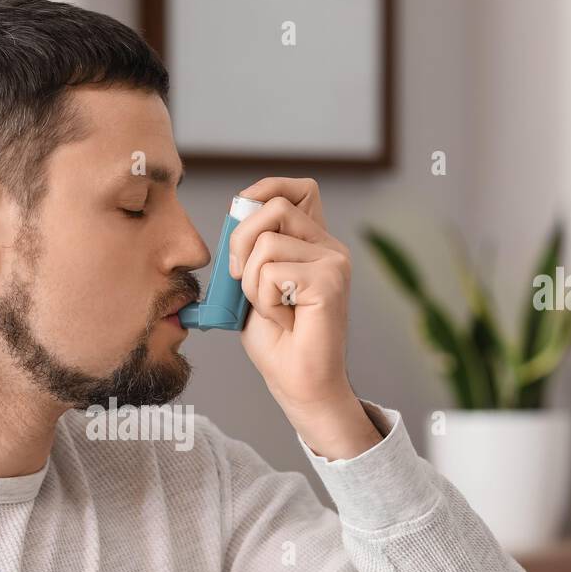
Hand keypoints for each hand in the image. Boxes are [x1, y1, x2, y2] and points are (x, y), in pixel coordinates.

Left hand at [230, 177, 380, 458]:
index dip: (264, 191)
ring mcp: (334, 262)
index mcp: (313, 243)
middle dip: (240, 243)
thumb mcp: (253, 284)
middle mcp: (329, 247)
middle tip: (240, 280)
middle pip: (273, 209)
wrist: (296, 381)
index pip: (298, 189)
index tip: (238, 215)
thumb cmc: (277, 339)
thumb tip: (237, 211)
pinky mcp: (330, 282)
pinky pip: (273, 272)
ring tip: (271, 308)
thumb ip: (250, 249)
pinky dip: (265, 300)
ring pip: (267, 244)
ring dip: (252, 282)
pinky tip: (284, 318)